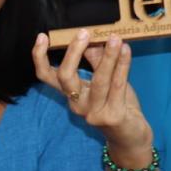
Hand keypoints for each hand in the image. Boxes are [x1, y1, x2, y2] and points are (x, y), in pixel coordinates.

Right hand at [32, 31, 152, 158]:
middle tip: (83, 32)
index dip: (40, 57)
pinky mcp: (112, 116)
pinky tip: (126, 51)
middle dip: (73, 53)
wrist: (130, 137)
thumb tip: (93, 37)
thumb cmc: (117, 105)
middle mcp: (77, 104)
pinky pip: (118, 86)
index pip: (46, 76)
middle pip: (65, 77)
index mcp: (70, 94)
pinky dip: (123, 66)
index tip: (42, 37)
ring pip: (98, 81)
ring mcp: (93, 112)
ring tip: (115, 38)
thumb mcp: (104, 81)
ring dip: (107, 57)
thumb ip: (98, 60)